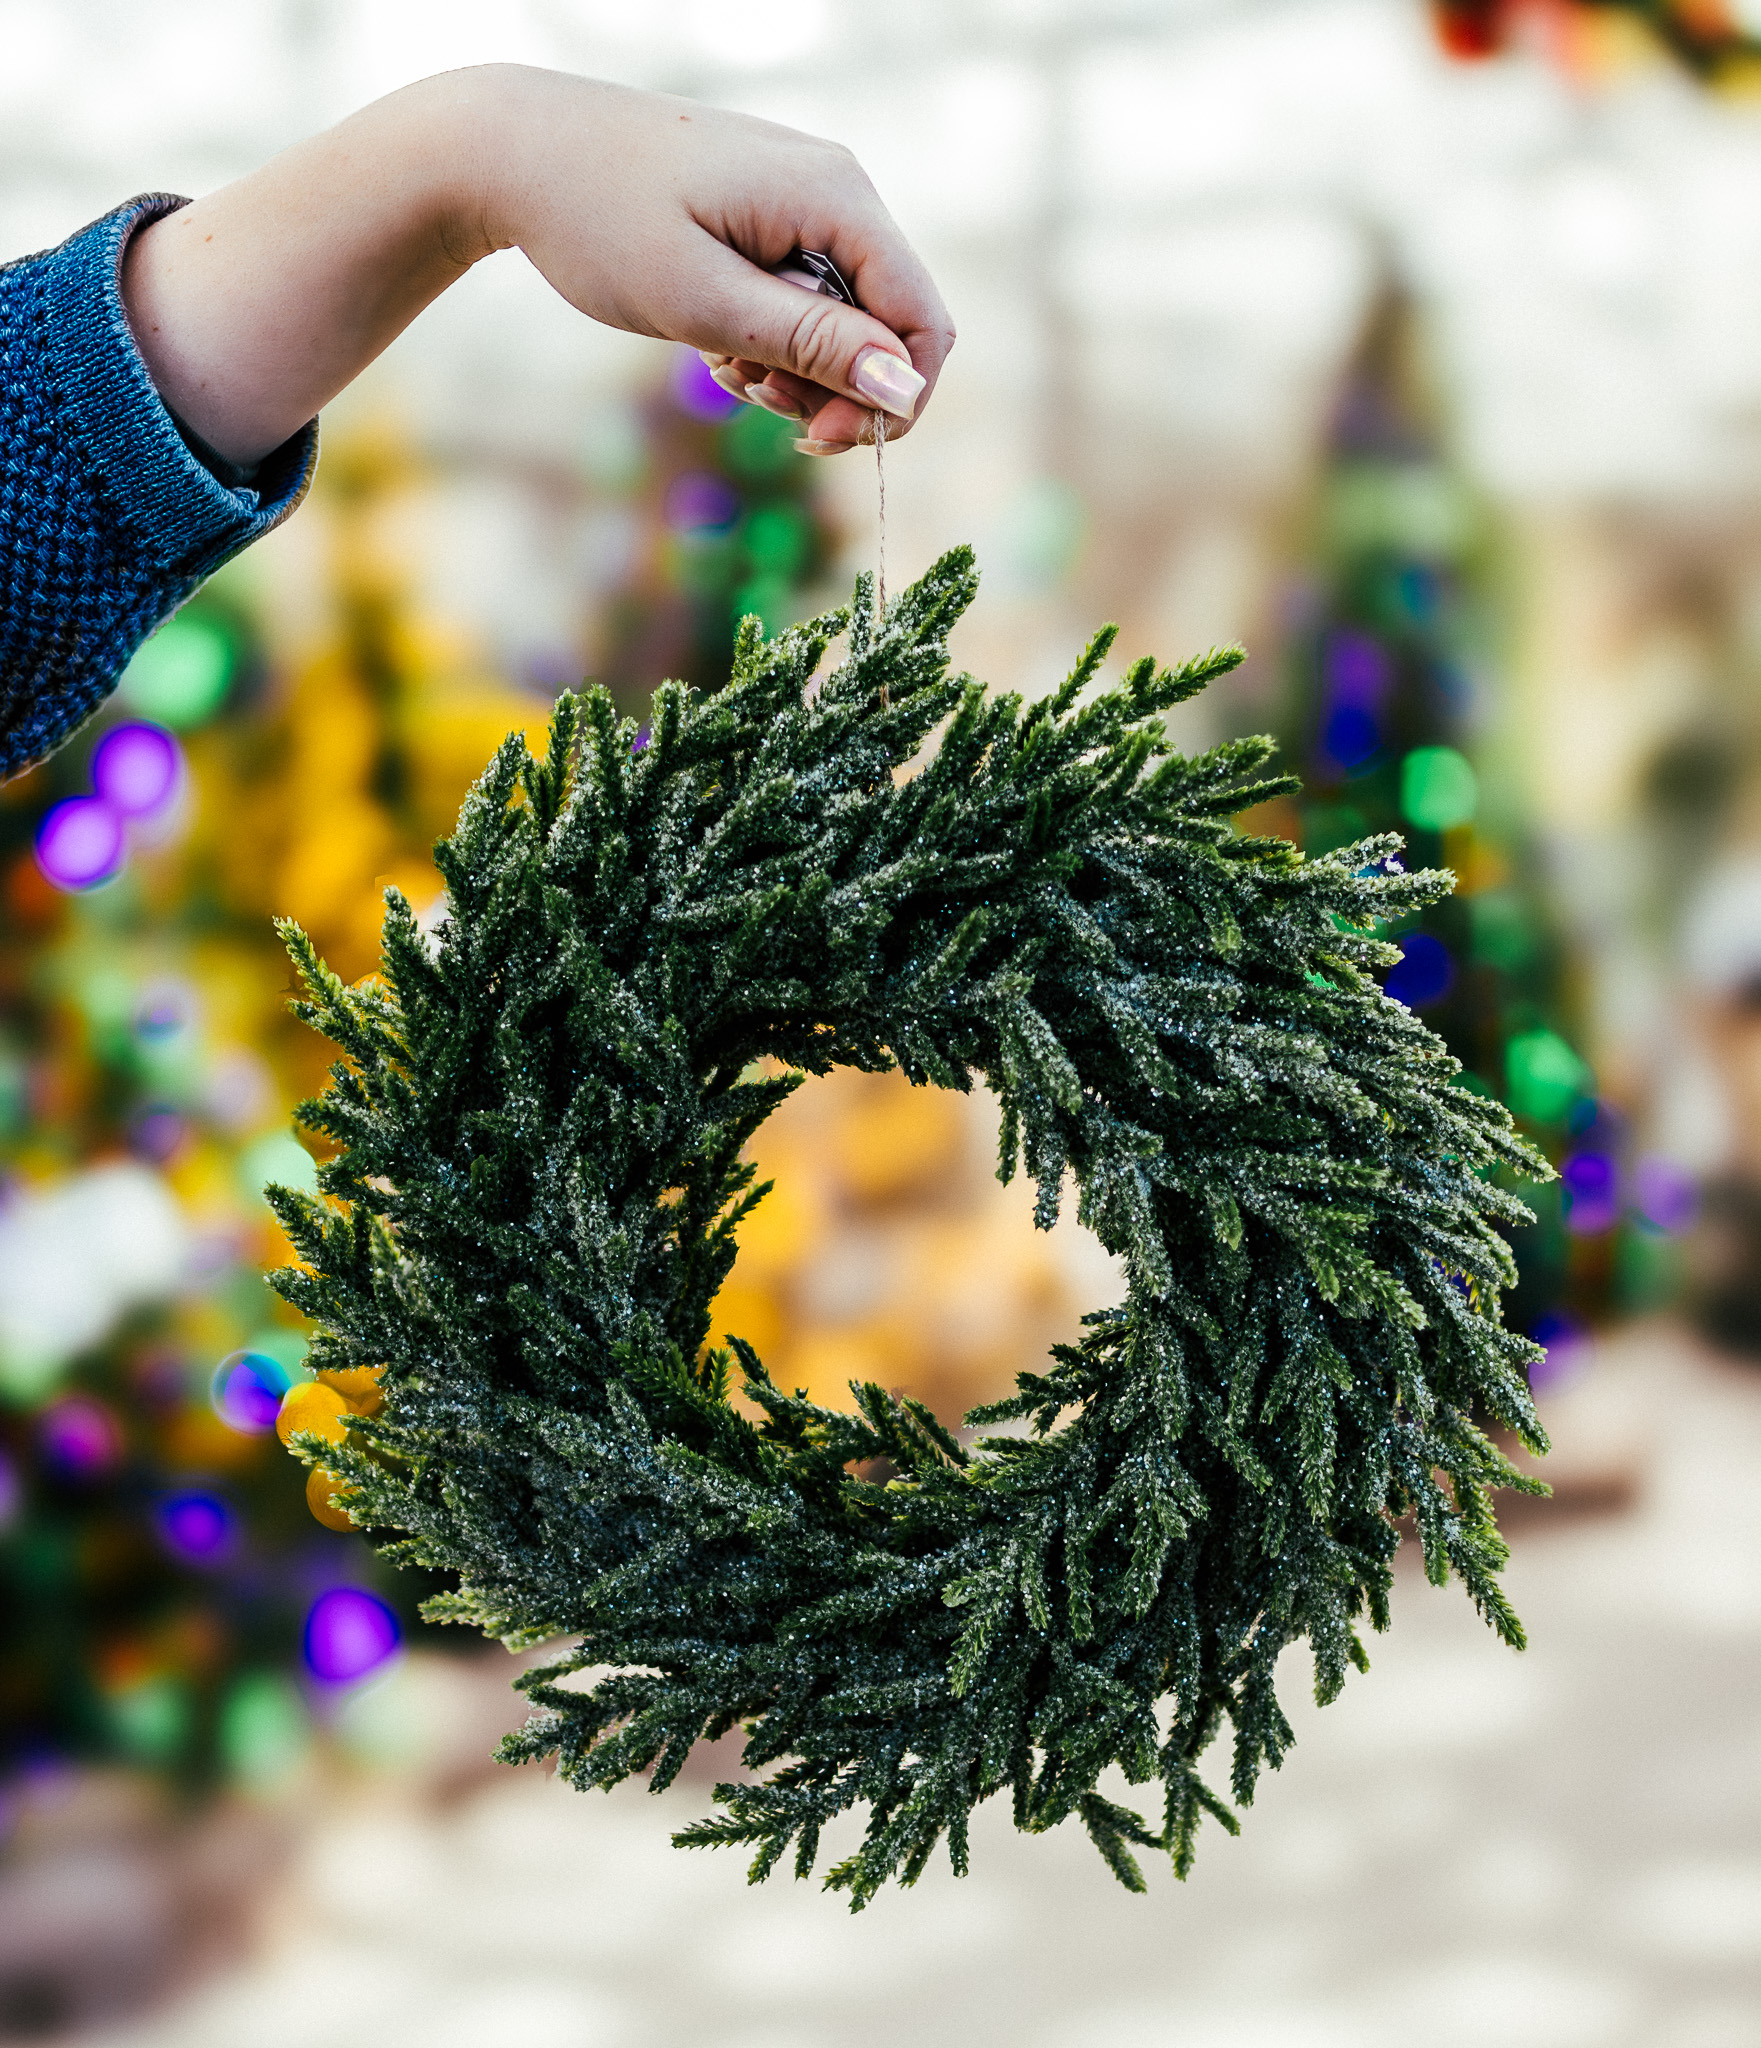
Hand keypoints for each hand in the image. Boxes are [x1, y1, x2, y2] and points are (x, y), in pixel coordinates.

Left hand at [122, 66, 952, 470]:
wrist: (513, 153)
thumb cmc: (599, 219)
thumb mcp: (705, 301)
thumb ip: (811, 344)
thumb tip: (902, 388)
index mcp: (833, 198)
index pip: (922, 319)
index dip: (894, 400)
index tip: (824, 444)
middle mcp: (835, 190)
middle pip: (888, 326)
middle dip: (837, 389)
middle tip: (760, 409)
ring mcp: (803, 202)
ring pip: (845, 322)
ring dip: (797, 371)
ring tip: (725, 367)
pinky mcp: (770, 219)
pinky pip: (804, 302)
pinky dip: (770, 343)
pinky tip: (715, 345)